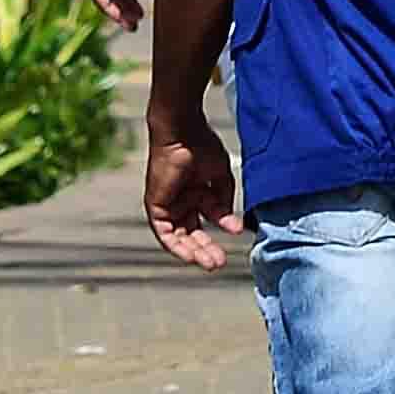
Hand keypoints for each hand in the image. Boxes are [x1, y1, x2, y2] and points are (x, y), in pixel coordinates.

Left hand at [144, 123, 239, 269]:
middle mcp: (180, 201)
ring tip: (211, 263)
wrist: (184, 130)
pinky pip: (164, 232)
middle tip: (221, 262)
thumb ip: (224, 201)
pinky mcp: (156, 205)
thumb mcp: (220, 178)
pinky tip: (190, 256)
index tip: (238, 234)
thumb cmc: (201, 145)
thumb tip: (231, 224)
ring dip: (194, 252)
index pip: (207, 219)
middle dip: (207, 249)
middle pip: (192, 233)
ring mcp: (168, 204)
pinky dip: (176, 246)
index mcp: (196, 193)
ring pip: (179, 237)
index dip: (222, 228)